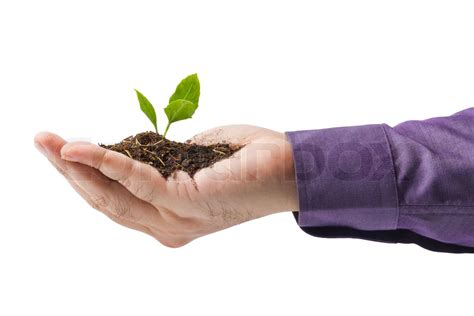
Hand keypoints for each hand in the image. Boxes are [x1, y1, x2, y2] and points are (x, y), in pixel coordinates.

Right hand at [34, 125, 297, 247]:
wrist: (290, 166)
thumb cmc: (244, 159)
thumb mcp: (192, 158)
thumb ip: (160, 162)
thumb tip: (132, 151)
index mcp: (168, 215)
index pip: (113, 199)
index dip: (83, 175)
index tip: (60, 148)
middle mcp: (167, 223)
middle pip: (105, 201)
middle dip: (69, 172)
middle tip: (42, 141)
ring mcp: (176, 217)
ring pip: (114, 196)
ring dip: (77, 167)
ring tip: (50, 142)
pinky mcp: (187, 203)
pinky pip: (139, 183)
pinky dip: (107, 163)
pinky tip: (80, 148)